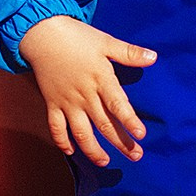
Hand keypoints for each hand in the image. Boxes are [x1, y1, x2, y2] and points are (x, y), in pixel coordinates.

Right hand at [16, 14, 154, 165]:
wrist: (42, 33)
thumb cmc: (77, 37)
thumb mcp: (106, 42)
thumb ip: (129, 53)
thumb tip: (153, 57)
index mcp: (100, 79)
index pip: (118, 105)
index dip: (130, 121)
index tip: (141, 135)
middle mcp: (84, 95)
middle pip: (104, 124)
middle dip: (121, 142)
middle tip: (136, 156)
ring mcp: (67, 101)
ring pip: (80, 132)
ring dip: (92, 149)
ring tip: (105, 162)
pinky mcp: (52, 103)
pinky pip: (56, 126)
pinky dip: (62, 140)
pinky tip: (71, 152)